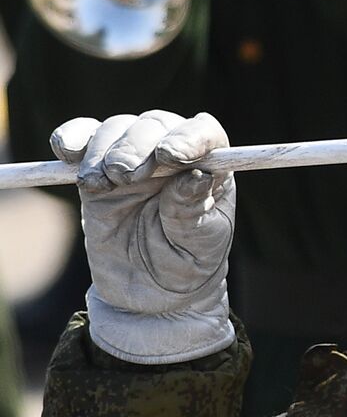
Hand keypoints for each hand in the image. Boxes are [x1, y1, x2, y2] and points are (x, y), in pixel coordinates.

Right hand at [51, 111, 235, 363]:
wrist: (149, 291)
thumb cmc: (186, 263)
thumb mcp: (198, 246)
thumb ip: (192, 212)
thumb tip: (196, 176)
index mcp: (210, 168)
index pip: (204, 133)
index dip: (189, 137)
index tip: (171, 155)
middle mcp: (172, 156)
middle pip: (155, 125)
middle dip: (137, 145)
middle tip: (126, 175)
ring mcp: (134, 159)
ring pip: (117, 129)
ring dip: (104, 150)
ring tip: (100, 184)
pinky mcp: (98, 170)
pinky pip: (82, 138)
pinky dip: (71, 138)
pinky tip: (65, 153)